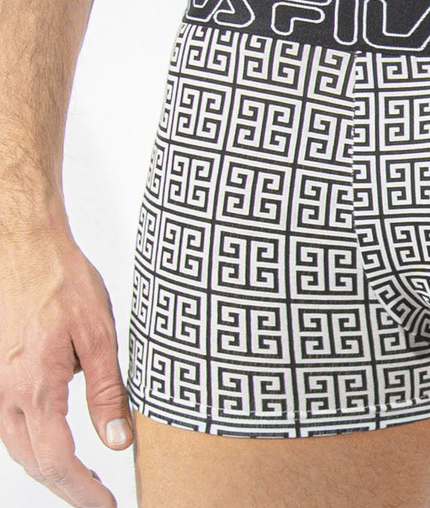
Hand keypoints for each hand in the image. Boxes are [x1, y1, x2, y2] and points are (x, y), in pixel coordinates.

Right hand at [0, 229, 132, 507]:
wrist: (24, 247)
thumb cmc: (63, 281)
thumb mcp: (100, 334)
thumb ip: (107, 391)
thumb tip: (119, 442)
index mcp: (34, 387)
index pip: (56, 460)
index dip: (82, 490)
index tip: (107, 506)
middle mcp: (5, 394)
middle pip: (34, 461)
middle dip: (68, 487)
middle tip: (100, 500)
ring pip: (19, 446)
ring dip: (50, 467)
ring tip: (85, 480)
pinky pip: (10, 423)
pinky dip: (34, 442)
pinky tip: (57, 442)